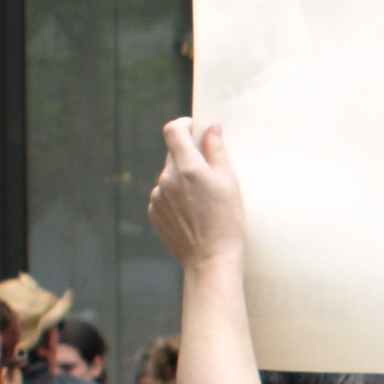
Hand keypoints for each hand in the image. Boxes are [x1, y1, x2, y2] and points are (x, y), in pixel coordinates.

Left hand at [147, 119, 247, 270]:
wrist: (209, 258)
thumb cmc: (227, 221)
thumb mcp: (229, 183)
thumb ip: (217, 151)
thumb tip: (211, 128)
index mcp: (187, 167)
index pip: (173, 131)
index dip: (183, 124)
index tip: (193, 128)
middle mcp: (166, 178)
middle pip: (173, 154)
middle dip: (189, 156)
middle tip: (210, 172)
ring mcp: (157, 196)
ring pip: (169, 175)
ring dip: (183, 179)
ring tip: (203, 201)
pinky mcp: (154, 211)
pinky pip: (164, 194)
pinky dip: (176, 196)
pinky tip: (193, 213)